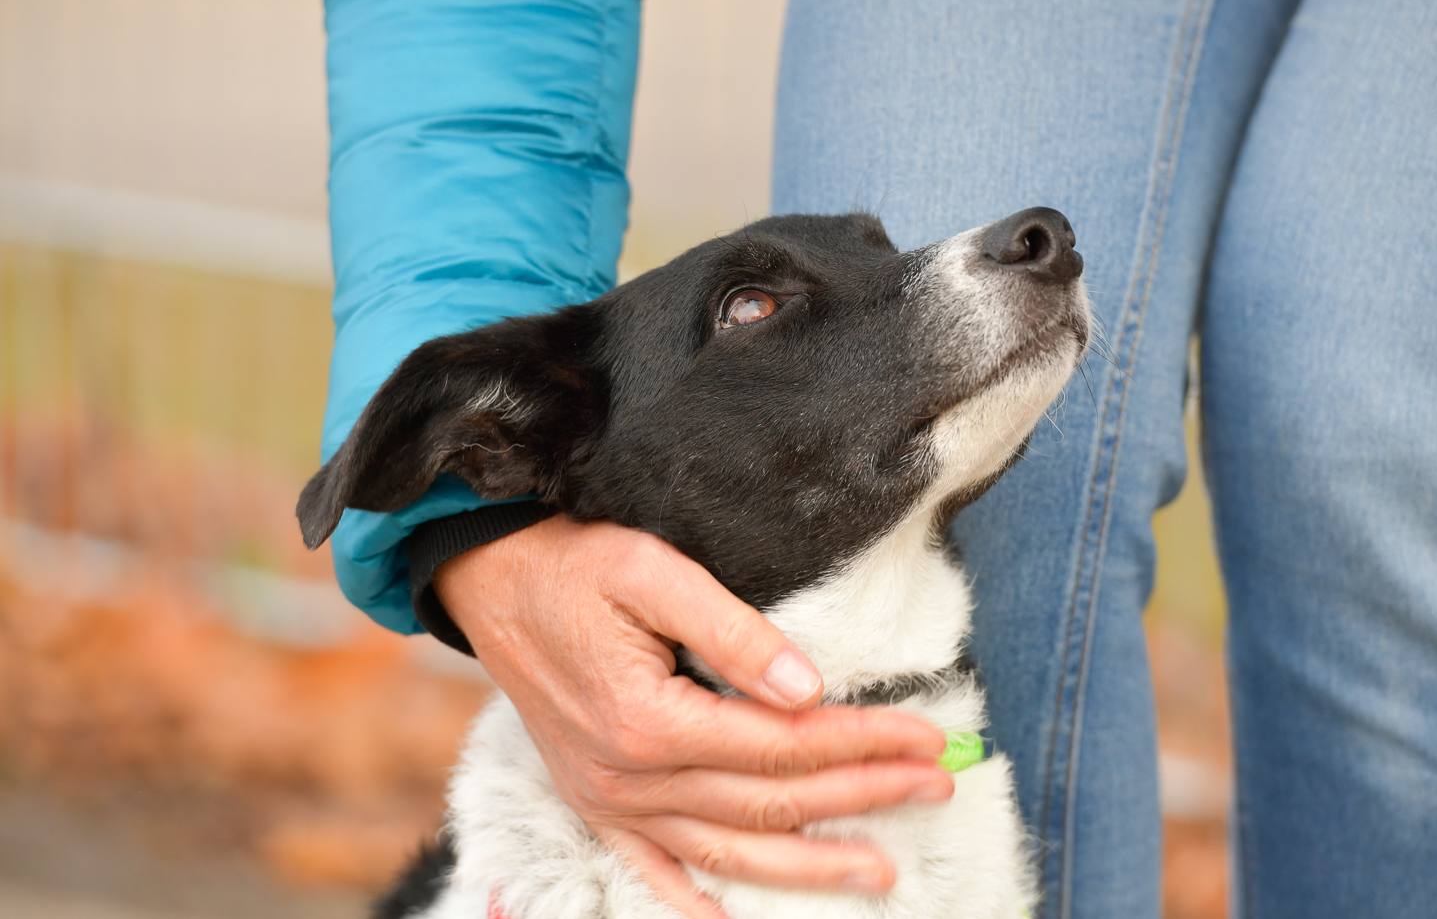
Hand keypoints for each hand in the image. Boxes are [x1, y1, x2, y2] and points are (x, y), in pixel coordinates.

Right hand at [433, 515, 953, 918]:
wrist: (489, 578)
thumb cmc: (573, 564)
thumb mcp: (651, 571)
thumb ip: (733, 631)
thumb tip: (808, 687)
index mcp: (648, 720)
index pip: (784, 744)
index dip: (863, 741)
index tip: (926, 736)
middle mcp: (629, 778)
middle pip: (770, 802)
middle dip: (862, 796)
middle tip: (936, 787)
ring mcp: (609, 801)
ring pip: (727, 852)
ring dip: (809, 865)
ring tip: (882, 872)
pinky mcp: (595, 804)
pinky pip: (653, 873)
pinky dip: (700, 903)